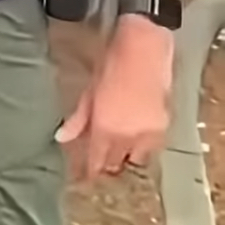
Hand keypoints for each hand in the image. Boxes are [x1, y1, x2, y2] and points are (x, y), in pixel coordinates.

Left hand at [56, 14, 173, 179]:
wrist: (143, 49)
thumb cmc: (111, 65)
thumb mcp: (88, 91)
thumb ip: (77, 119)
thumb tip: (61, 138)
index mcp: (106, 128)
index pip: (96, 160)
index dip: (89, 170)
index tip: (83, 175)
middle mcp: (127, 136)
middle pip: (115, 163)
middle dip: (106, 164)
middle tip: (98, 161)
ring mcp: (148, 133)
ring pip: (136, 159)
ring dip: (125, 157)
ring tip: (117, 151)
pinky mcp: (163, 126)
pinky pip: (152, 148)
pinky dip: (142, 148)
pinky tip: (134, 139)